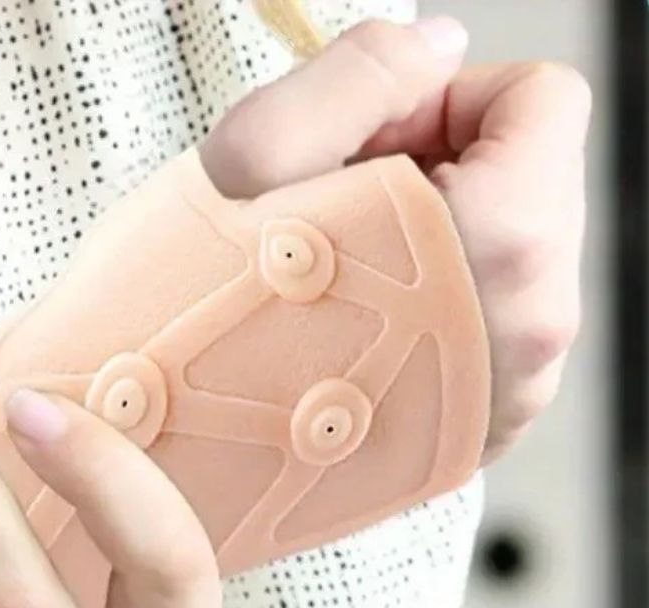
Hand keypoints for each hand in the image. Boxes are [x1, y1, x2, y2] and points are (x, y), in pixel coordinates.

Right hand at [200, 17, 590, 463]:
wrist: (148, 480)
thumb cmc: (181, 331)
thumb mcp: (248, 159)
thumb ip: (361, 75)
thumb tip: (439, 49)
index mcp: (496, 254)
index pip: (538, 104)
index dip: (434, 101)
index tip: (355, 150)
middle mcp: (525, 344)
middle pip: (528, 185)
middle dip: (432, 174)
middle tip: (327, 219)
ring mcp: (500, 404)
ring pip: (503, 265)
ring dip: (424, 246)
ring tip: (327, 285)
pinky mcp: (466, 441)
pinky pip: (476, 336)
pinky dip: (419, 314)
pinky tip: (339, 337)